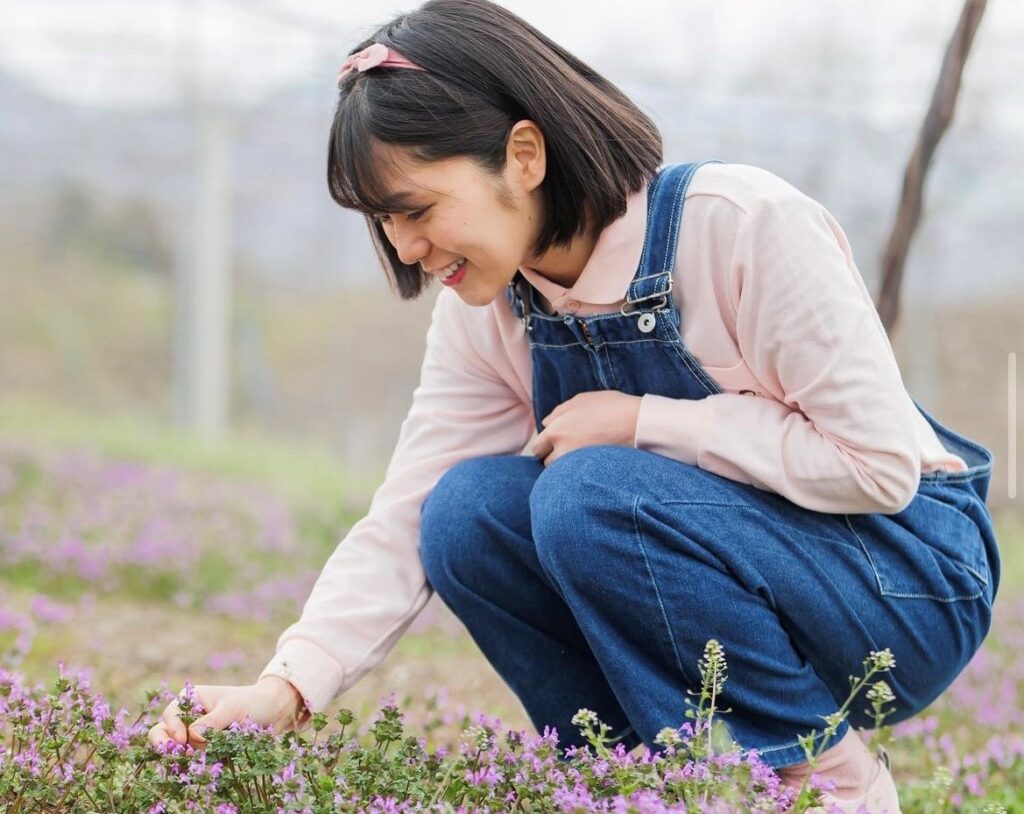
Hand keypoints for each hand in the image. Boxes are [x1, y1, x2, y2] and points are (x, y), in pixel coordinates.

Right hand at [147, 676, 308, 750]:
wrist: (272, 712)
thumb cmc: (252, 703)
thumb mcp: (233, 709)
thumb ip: (212, 722)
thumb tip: (192, 736)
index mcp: (191, 699)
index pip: (170, 715)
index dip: (172, 729)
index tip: (182, 741)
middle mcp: (188, 717)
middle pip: (162, 733)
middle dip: (165, 745)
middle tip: (179, 754)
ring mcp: (194, 735)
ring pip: (176, 750)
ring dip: (185, 755)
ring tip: (200, 757)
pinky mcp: (203, 750)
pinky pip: (191, 760)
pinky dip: (194, 764)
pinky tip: (206, 765)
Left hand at [529, 390, 641, 465]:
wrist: (640, 424)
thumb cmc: (611, 408)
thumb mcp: (581, 400)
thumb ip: (559, 412)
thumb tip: (546, 423)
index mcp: (556, 431)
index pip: (537, 448)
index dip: (545, 447)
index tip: (553, 445)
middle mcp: (562, 451)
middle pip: (547, 464)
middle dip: (555, 458)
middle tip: (570, 452)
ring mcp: (577, 465)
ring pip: (563, 474)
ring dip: (567, 469)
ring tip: (582, 460)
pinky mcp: (591, 475)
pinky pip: (577, 479)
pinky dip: (580, 474)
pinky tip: (591, 467)